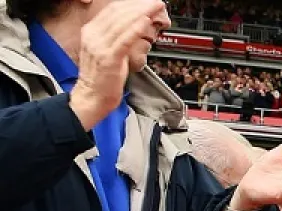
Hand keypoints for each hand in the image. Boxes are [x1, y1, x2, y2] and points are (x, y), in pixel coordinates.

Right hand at [70, 0, 170, 130]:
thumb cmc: (102, 77)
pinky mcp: (109, 58)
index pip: (112, 10)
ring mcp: (100, 46)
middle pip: (118, 13)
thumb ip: (117, 37)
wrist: (91, 97)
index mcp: (91, 31)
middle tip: (157, 2)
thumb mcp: (107, 50)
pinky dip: (135, 29)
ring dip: (142, 13)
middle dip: (140, 5)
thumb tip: (135, 26)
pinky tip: (145, 22)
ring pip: (122, 23)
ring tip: (156, 8)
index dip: (131, 3)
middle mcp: (93, 35)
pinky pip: (124, 40)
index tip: (147, 2)